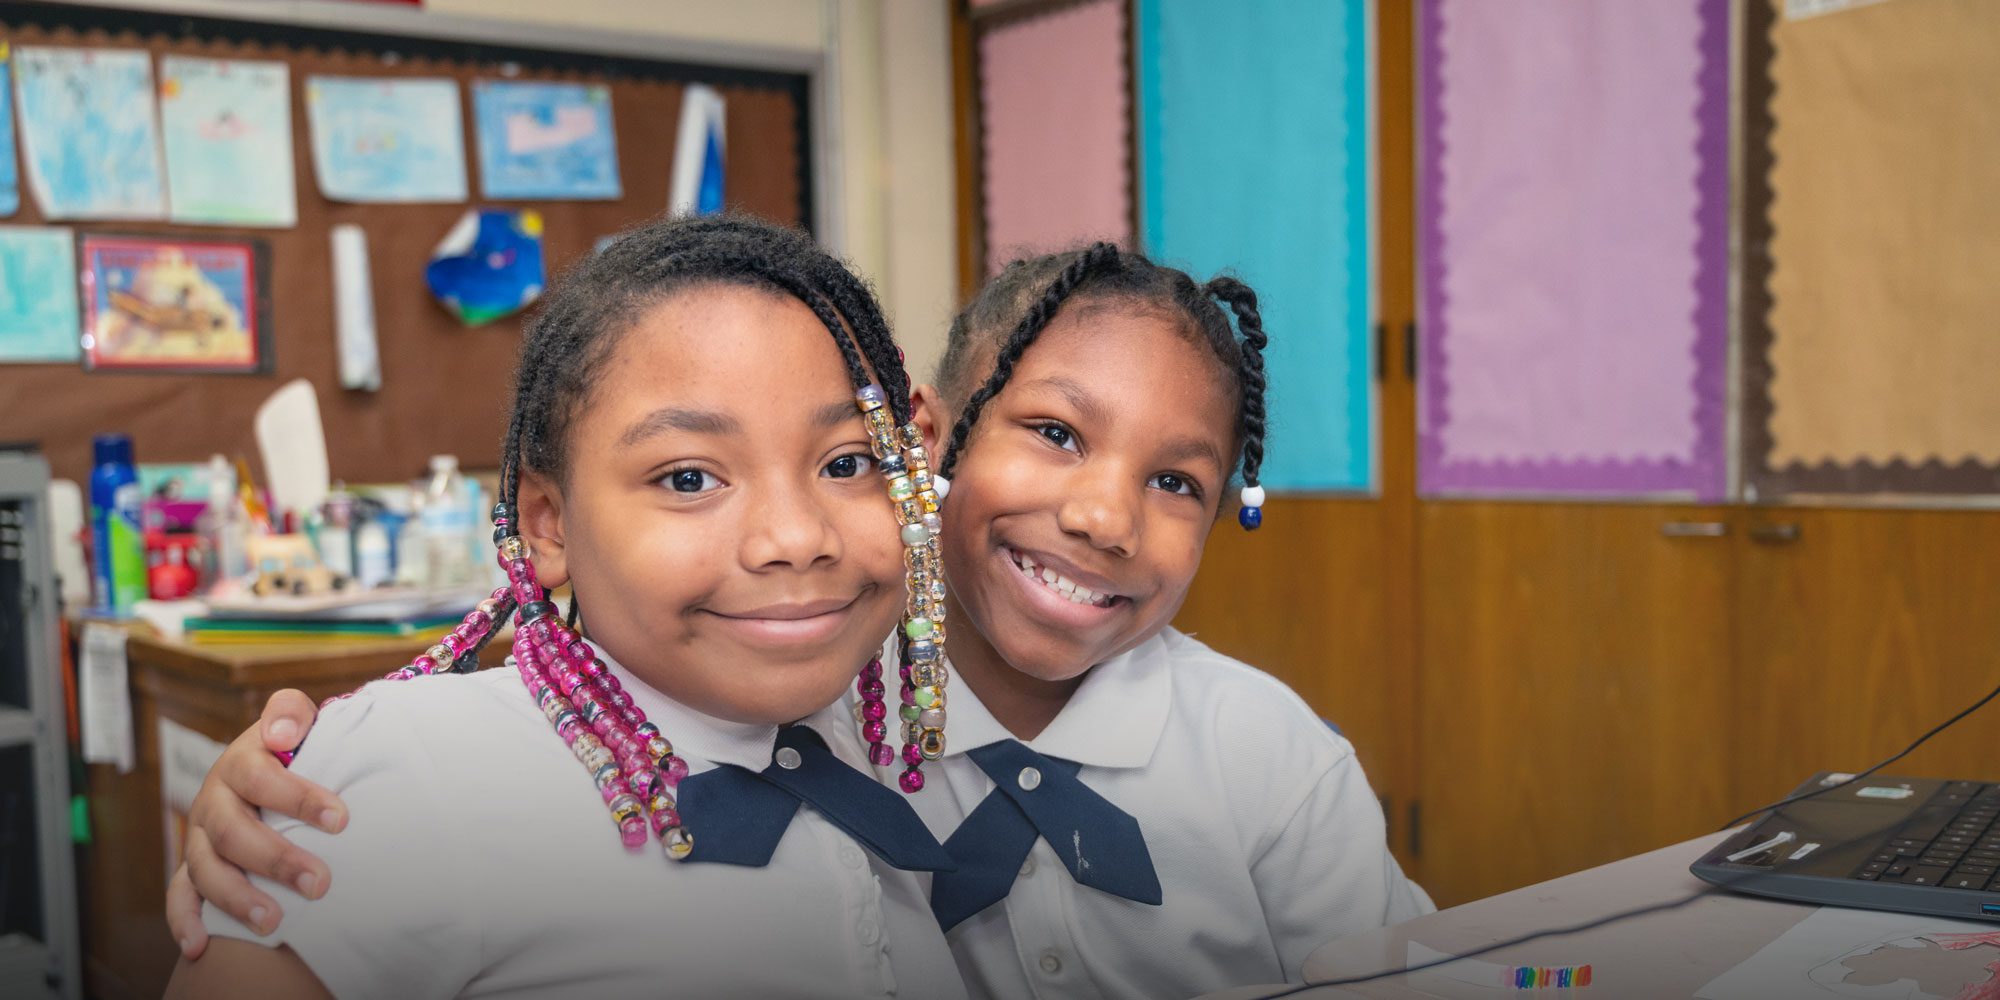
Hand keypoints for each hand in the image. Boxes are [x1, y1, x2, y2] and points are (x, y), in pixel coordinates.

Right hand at [166, 690, 345, 957]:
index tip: (340, 820)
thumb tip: (283, 732)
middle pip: (233, 832)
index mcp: (239, 763)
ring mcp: (200, 837)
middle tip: (320, 883)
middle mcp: (214, 801)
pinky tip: (200, 946)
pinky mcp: (193, 866)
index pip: (260, 778)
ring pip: (207, 869)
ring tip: (275, 921)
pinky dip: (186, 921)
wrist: (265, 769)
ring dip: (238, 897)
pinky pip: (180, 895)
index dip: (297, 797)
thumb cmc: (290, 750)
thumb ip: (289, 713)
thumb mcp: (292, 722)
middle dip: (276, 860)